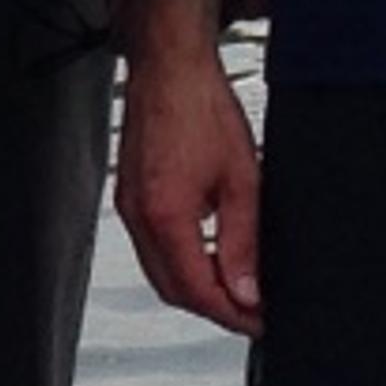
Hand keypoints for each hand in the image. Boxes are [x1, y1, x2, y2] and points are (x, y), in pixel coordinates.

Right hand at [116, 45, 264, 335]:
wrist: (170, 65)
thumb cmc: (201, 106)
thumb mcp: (241, 181)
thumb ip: (243, 244)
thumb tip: (246, 291)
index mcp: (166, 215)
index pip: (196, 291)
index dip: (231, 315)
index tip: (257, 320)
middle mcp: (139, 214)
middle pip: (172, 289)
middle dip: (212, 307)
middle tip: (249, 309)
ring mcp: (128, 203)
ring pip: (157, 271)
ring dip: (193, 285)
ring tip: (232, 284)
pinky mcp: (127, 192)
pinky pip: (149, 245)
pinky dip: (177, 260)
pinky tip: (204, 251)